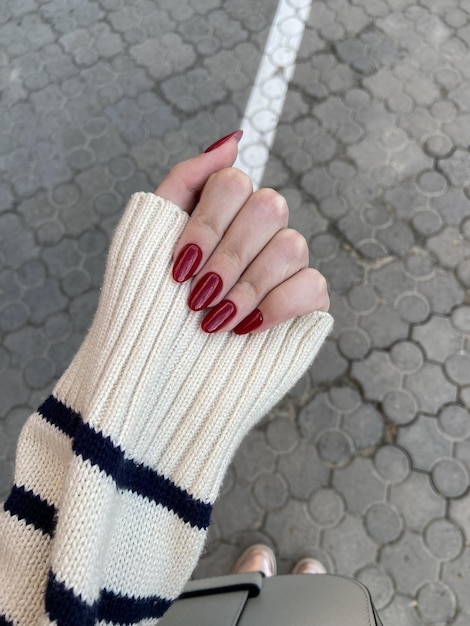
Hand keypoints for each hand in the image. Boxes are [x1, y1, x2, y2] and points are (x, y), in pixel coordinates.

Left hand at [155, 131, 329, 333]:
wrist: (156, 370)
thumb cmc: (147, 304)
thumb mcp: (148, 236)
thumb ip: (186, 181)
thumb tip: (233, 143)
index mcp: (222, 213)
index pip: (234, 183)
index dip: (208, 224)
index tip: (180, 267)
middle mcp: (258, 233)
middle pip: (268, 207)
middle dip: (227, 258)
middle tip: (198, 296)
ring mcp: (283, 267)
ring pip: (292, 246)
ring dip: (247, 287)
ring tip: (215, 321)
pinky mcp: (304, 303)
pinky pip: (313, 285)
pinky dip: (276, 308)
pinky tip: (246, 328)